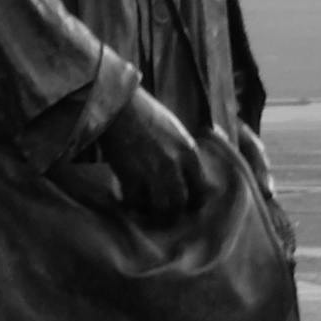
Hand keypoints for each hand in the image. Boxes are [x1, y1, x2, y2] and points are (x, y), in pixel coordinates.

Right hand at [94, 87, 211, 220]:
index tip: (188, 205)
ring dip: (153, 213)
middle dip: (174, 212)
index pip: (201, 189)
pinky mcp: (129, 177)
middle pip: (180, 203)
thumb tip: (191, 170)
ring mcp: (152, 173)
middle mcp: (174, 166)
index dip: (195, 201)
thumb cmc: (146, 113)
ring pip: (160, 208)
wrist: (118, 105)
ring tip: (146, 211)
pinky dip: (131, 205)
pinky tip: (127, 201)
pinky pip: (134, 203)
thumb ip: (185, 151)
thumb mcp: (176, 130)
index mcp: (188, 152)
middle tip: (166, 214)